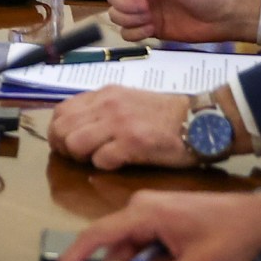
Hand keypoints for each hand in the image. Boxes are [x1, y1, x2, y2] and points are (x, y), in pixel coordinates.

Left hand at [49, 87, 197, 169]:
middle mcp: (108, 105)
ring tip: (98, 159)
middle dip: (64, 148)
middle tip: (80, 157)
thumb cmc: (166, 116)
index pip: (61, 111)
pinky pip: (101, 160)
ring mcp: (120, 123)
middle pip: (61, 129)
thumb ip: (102, 110)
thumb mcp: (128, 102)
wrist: (202, 120)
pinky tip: (118, 163)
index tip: (68, 145)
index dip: (58, 131)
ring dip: (81, 157)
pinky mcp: (133, 142)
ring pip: (75, 143)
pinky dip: (104, 166)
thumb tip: (75, 128)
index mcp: (104, 94)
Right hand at [49, 188, 260, 260]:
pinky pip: (140, 240)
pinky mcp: (160, 214)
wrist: (260, 217)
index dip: (72, 259)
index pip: (95, 236)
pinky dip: (144, 259)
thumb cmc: (231, 238)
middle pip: (111, 244)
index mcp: (144, 213)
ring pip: (127, 244)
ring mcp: (150, 207)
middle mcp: (141, 205)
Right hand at [107, 0, 260, 42]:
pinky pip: (127, 33)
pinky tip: (151, 29)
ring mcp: (146, 11)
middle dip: (125, 5)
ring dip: (129, 19)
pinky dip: (134, 33)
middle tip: (146, 8)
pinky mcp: (150, 28)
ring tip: (150, 19)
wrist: (225, 17)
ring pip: (117, 15)